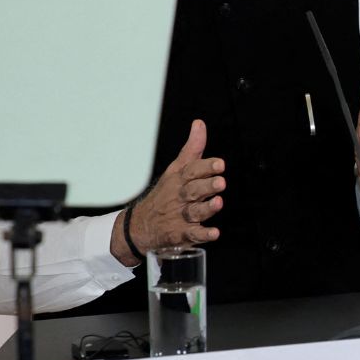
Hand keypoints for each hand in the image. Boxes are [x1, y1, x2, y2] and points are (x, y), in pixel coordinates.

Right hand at [113, 120, 223, 265]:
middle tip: (220, 182)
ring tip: (218, 203)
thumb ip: (192, 148)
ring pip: (195, 212)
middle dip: (207, 186)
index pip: (192, 171)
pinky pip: (193, 235)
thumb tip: (199, 124)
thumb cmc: (164, 194)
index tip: (220, 164)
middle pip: (194, 191)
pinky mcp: (181, 234)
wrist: (138, 226)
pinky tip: (214, 233)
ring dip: (207, 208)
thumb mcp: (175, 169)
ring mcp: (181, 216)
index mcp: (180, 180)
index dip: (206, 167)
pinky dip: (203, 235)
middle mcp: (180, 198)